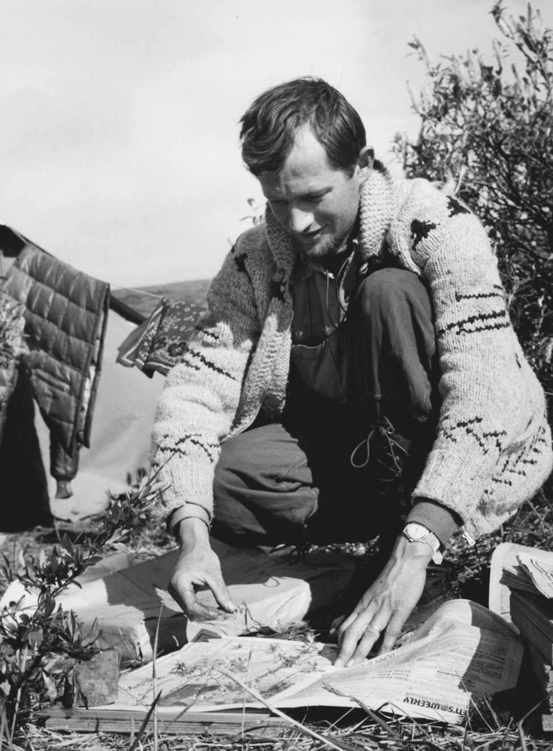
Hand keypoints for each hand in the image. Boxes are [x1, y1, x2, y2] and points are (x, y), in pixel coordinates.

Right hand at [169, 518, 235, 619]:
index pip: (192, 607)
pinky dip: (202, 608)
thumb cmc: (203, 556)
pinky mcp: (179, 592)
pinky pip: (190, 605)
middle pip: (190, 611)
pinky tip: (215, 609)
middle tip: (226, 616)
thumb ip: (221, 593)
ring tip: (222, 613)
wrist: (194, 545)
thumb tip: (231, 609)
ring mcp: (175, 591)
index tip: (223, 615)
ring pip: (190, 610)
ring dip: (205, 613)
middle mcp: (173, 590)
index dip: (207, 613)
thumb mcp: (214, 574)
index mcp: (179, 584)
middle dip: (208, 615)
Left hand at [335, 535, 430, 665]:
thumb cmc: (391, 576)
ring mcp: (384, 609)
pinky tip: (381, 656)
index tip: (333, 654)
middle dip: (344, 650)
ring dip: (360, 651)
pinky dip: (385, 645)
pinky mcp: (400, 609)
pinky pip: (391, 630)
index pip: (346, 624)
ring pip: (368, 633)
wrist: (405, 559)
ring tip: (354, 665)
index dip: (339, 640)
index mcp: (363, 603)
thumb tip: (357, 620)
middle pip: (353, 631)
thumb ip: (365, 607)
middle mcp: (370, 607)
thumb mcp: (373, 591)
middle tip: (338, 666)